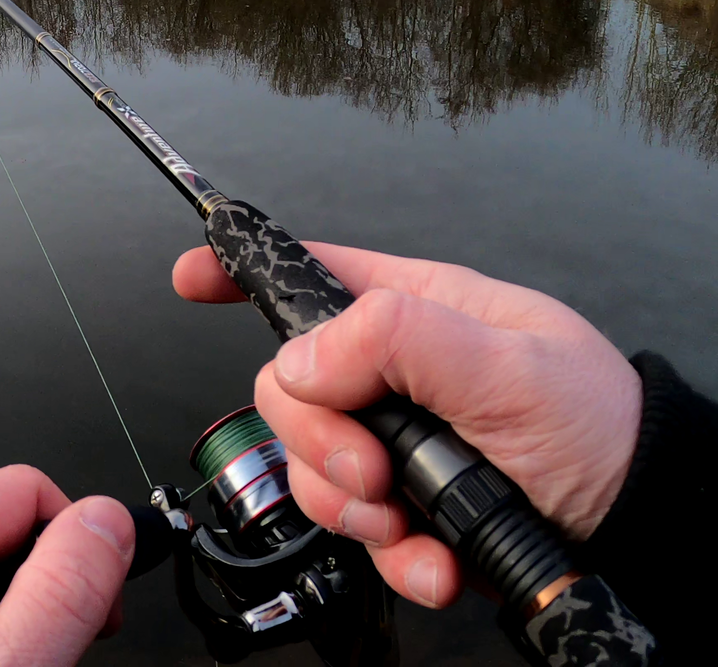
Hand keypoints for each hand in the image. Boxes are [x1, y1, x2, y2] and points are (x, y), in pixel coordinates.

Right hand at [173, 242, 641, 608]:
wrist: (641, 526)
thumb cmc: (599, 426)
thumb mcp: (508, 366)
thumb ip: (399, 341)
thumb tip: (302, 360)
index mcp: (415, 310)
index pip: (310, 272)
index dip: (243, 270)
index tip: (191, 278)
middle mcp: (391, 373)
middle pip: (288, 389)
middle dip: (320, 442)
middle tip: (377, 471)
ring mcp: (392, 441)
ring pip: (309, 466)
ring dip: (352, 509)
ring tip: (412, 526)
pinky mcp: (403, 506)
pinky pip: (351, 528)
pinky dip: (389, 556)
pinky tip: (434, 562)